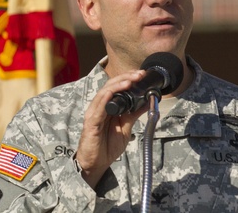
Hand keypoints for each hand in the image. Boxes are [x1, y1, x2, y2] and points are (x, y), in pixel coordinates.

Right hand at [74, 70, 147, 187]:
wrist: (96, 163)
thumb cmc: (107, 146)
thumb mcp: (125, 129)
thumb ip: (132, 115)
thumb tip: (146, 102)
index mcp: (108, 107)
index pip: (117, 88)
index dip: (128, 79)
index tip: (142, 75)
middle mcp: (99, 107)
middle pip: (110, 87)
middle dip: (125, 78)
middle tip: (139, 74)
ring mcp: (94, 113)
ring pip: (104, 93)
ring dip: (117, 85)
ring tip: (130, 80)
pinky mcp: (90, 122)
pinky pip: (97, 108)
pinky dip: (105, 98)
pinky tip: (111, 92)